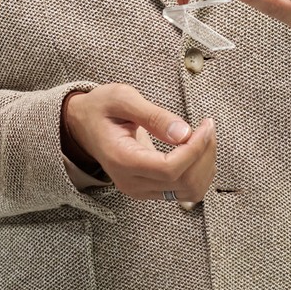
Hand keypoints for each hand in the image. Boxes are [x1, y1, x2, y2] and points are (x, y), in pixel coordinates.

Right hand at [61, 84, 215, 201]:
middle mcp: (131, 182)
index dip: (195, 149)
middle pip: (183, 183)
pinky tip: (196, 149)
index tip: (205, 125)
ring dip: (205, 164)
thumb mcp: (122, 99)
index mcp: (122, 160)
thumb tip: (184, 133)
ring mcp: (141, 190)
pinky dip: (199, 171)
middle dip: (204, 154)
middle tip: (206, 126)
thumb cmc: (101, 108)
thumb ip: (153, 115)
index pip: (169, 169)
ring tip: (203, 136)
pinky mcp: (150, 189)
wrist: (83, 125)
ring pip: (189, 191)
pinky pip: (185, 190)